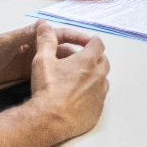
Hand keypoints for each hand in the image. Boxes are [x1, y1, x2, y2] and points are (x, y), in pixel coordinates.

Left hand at [0, 22, 93, 87]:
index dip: (74, 37)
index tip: (90, 42)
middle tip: (94, 63)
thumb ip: (25, 34)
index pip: (57, 35)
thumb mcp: (8, 42)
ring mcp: (31, 63)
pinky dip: (59, 79)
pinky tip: (69, 86)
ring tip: (85, 76)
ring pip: (57, 64)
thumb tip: (44, 23)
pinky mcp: (27, 76)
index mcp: (31, 38)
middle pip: (61, 50)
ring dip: (70, 67)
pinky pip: (48, 76)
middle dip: (77, 55)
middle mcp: (34, 49)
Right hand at [28, 21, 109, 139]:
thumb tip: (45, 26)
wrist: (50, 120)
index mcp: (87, 61)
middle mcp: (98, 76)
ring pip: (103, 80)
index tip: (86, 43)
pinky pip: (100, 98)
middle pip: (104, 61)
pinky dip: (93, 94)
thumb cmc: (47, 89)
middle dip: (96, 58)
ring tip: (81, 79)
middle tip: (82, 61)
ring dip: (96, 77)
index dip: (92, 42)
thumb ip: (46, 41)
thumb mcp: (42, 60)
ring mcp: (100, 94)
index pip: (98, 44)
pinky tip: (80, 97)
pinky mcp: (98, 110)